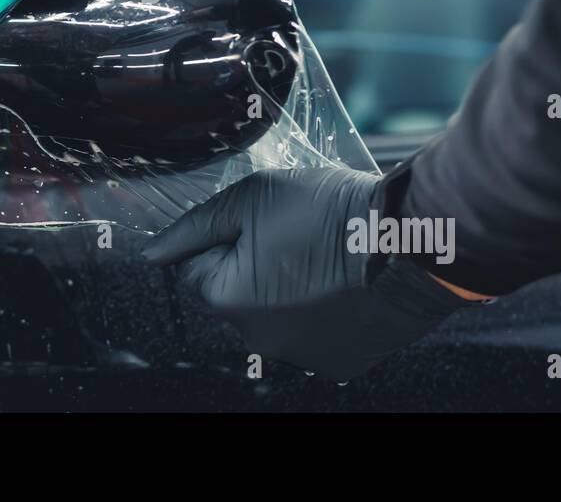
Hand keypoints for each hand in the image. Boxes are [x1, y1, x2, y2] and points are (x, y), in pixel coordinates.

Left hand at [141, 165, 469, 379]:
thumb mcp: (250, 198)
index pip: (198, 267)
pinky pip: (313, 333)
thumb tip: (152, 253)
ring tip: (324, 256)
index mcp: (228, 299)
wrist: (407, 240)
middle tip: (295, 234)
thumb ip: (194, 227)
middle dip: (254, 265)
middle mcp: (259, 339)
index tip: (262, 221)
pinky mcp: (339, 363)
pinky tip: (343, 284)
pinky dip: (321, 311)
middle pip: (236, 294)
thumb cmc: (330, 213)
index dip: (227, 236)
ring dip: (287, 289)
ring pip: (274, 315)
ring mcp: (301, 356)